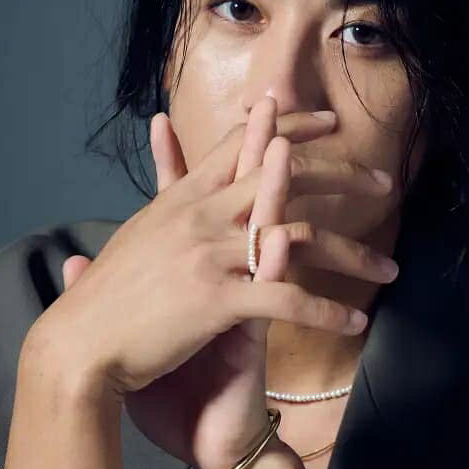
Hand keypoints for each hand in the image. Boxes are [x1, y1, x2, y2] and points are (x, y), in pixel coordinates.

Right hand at [38, 97, 396, 468]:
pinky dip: (325, 313)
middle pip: (286, 175)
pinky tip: (353, 324)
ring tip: (389, 270)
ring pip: (300, 238)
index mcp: (183, 198)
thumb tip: (161, 133)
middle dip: (344, 174)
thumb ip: (164, 188)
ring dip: (353, 255)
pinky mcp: (216, 299)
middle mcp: (200, 215)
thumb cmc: (106, 300)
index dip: (289, 126)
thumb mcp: (137, 231)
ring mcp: (209, 254)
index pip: (243, 143)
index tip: (330, 122)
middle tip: (386, 182)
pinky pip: (287, 301)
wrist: (79, 347)